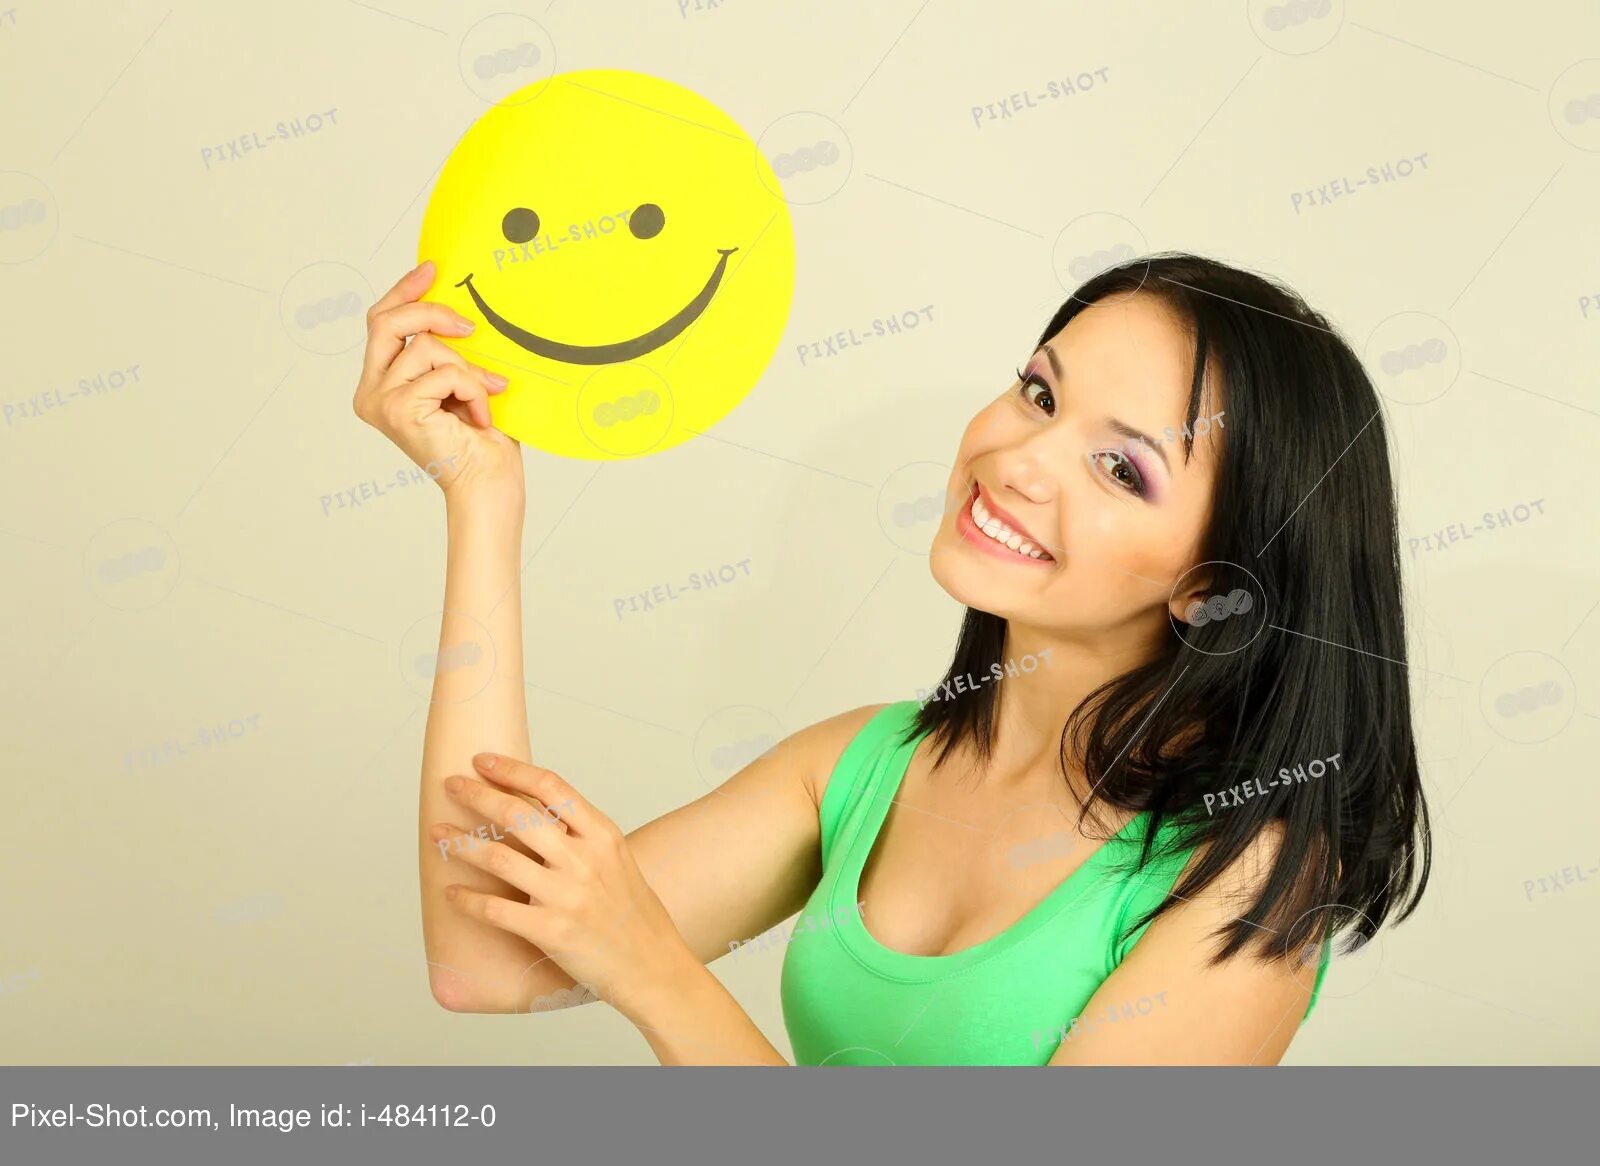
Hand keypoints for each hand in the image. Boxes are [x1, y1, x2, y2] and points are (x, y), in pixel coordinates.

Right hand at [352, 260, 522, 499]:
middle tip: (469, 325)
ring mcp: (381, 401)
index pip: (382, 323)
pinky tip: (480, 417)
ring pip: (426, 347)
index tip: (431, 270)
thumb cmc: (481, 441)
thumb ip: (448, 351)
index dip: (404, 291)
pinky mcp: (399, 410)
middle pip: (387, 322)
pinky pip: (445, 372)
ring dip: (467, 370)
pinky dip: (473, 388)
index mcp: (380, 385)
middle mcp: (371, 393)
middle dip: (431, 311)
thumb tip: (458, 310)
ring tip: (485, 397)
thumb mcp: (462, 382)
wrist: (488, 485)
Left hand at [430, 753, 692, 1019]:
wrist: (652, 966)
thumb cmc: (633, 913)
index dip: (512, 769)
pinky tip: (451, 893)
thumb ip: (581, 836)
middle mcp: (584, 859)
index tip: (483, 760)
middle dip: (477, 794)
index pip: (551, 787)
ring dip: (460, 843)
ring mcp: (567, 895)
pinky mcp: (551, 931)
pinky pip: (496, 910)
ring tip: (437, 834)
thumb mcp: (617, 859)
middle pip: (518, 813)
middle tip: (451, 785)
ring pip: (499, 857)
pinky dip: (468, 900)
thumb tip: (535, 814)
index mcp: (602, 835)